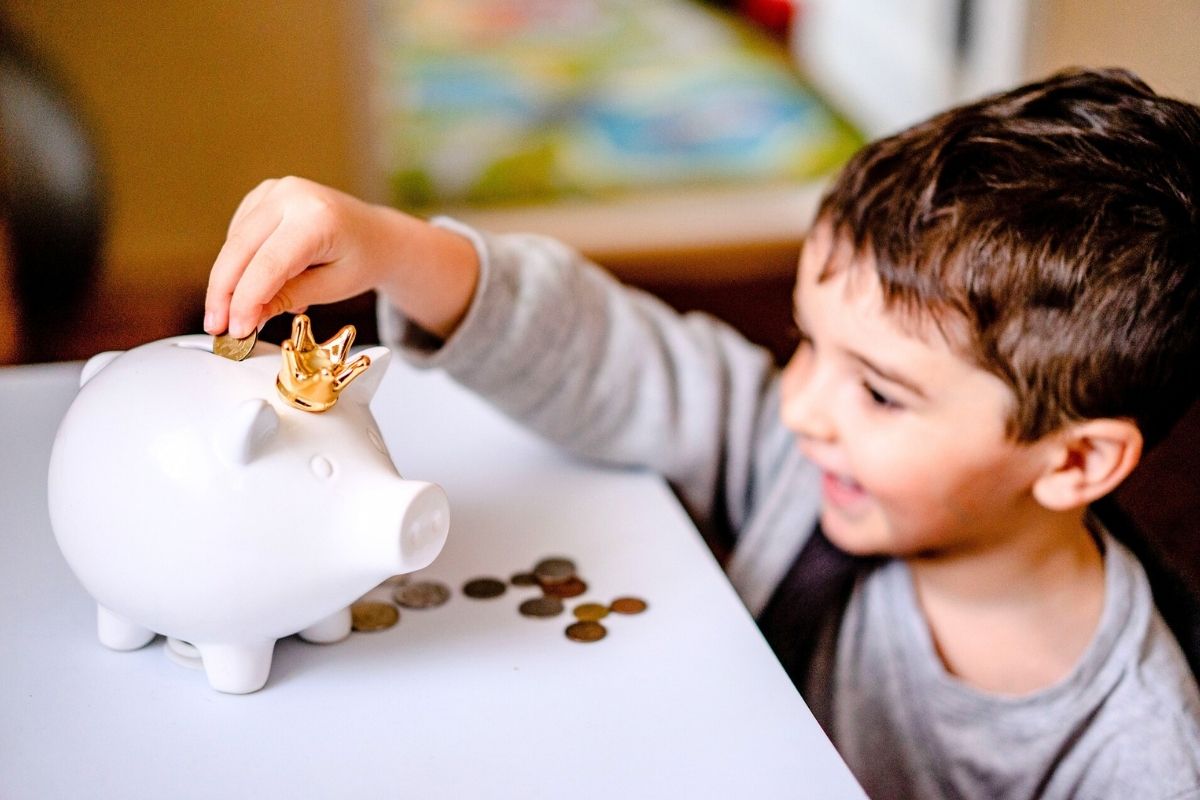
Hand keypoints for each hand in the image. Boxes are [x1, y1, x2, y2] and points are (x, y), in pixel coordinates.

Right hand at [204, 176, 477, 339]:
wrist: (375, 235)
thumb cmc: (360, 261)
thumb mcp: (332, 288)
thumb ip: (287, 297)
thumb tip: (245, 317)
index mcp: (318, 218)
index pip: (269, 264)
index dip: (246, 300)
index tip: (234, 330)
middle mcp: (293, 195)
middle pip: (241, 249)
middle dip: (224, 293)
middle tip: (216, 328)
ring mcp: (276, 189)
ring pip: (234, 241)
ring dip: (227, 281)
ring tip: (235, 315)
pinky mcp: (265, 193)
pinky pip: (239, 232)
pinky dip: (238, 261)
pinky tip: (251, 284)